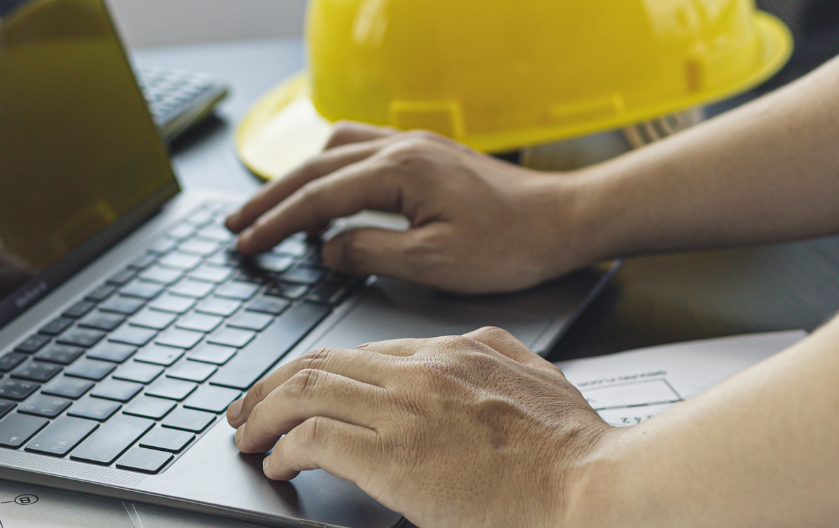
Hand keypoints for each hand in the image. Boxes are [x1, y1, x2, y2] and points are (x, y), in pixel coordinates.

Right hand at [225, 122, 590, 293]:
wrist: (563, 220)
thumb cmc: (510, 245)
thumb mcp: (433, 263)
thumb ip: (370, 252)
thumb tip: (328, 247)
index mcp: (400, 170)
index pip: (318, 196)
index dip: (275, 222)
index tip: (244, 243)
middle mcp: (403, 146)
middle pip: (316, 167)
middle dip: (272, 197)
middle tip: (236, 225)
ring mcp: (416, 145)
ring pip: (337, 149)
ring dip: (300, 177)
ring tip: (274, 208)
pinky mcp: (429, 154)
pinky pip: (363, 149)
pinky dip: (332, 168)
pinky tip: (330, 188)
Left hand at [226, 326, 614, 527]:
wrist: (592, 487)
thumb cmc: (574, 451)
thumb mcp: (538, 379)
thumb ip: (500, 359)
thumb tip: (475, 352)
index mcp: (456, 351)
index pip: (365, 351)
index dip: (320, 371)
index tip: (298, 390)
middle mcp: (423, 370)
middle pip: (323, 361)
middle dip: (273, 385)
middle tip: (247, 408)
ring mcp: (406, 409)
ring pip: (306, 391)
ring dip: (264, 414)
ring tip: (247, 436)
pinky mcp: (393, 456)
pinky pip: (313, 439)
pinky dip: (282, 449)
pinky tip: (277, 465)